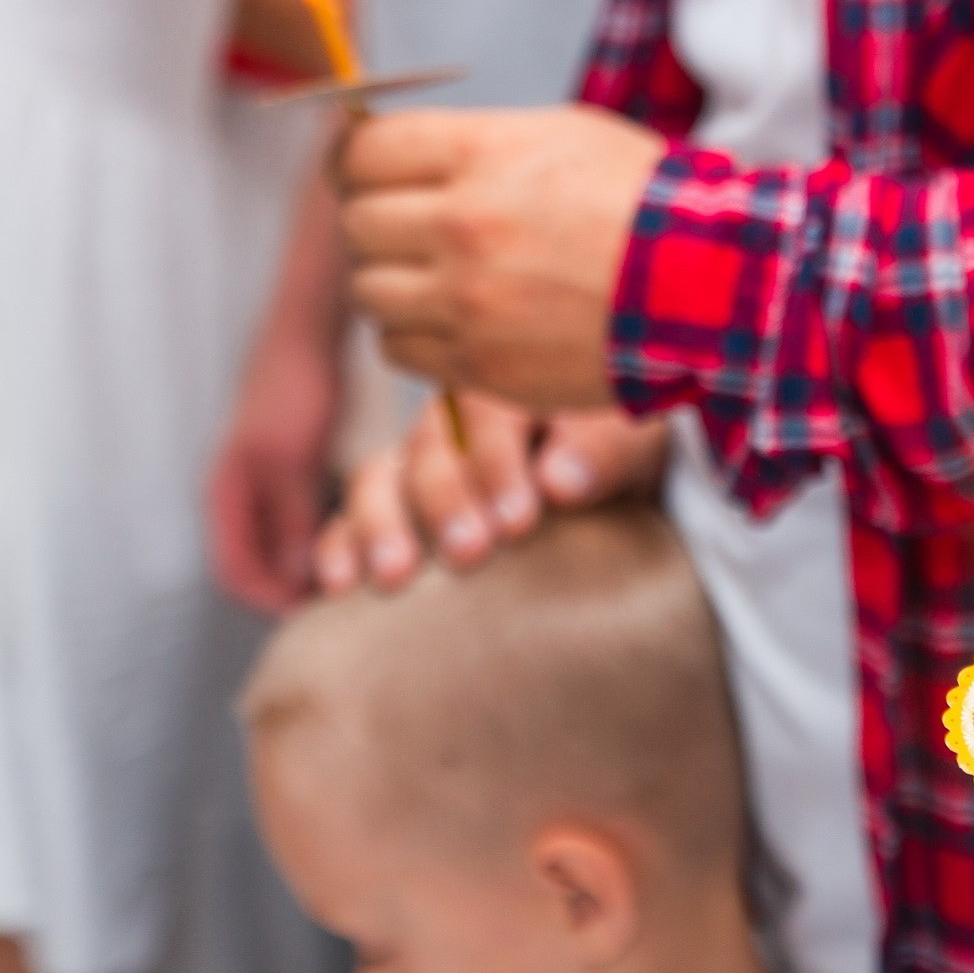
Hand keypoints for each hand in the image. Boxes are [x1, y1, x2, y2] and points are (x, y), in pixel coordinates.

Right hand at [207, 328, 340, 612]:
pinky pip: (312, 526)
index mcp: (226, 496)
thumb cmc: (294, 388)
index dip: (273, 605)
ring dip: (319, 571)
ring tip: (364, 586)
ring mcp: (272, 486)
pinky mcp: (300, 474)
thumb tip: (294, 579)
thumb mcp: (290, 459)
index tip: (318, 621)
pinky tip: (371, 546)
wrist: (311, 332)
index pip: (237, 576)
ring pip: (290, 551)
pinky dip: (334, 543)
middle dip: (299, 596)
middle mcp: (244, 497)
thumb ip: (288, 519)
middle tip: (347, 614)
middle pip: (263, 570)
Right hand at [315, 392, 667, 591]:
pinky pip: (348, 518)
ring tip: (395, 576)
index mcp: (514, 386)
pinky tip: (337, 586)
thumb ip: (603, 453)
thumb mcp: (636, 445)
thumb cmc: (622, 463)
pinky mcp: (391, 506)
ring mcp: (415, 461)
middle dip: (446, 501)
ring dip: (382, 525)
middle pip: (430, 446)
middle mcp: (454, 420)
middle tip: (469, 552)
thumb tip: (557, 483)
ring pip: (379, 476)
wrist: (612, 494)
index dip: (500, 465)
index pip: (492, 414)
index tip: (520, 521)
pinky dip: (338, 546)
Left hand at [337, 106, 666, 411]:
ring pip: (368, 293)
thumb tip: (396, 154)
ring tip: (435, 282)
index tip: (364, 175)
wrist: (711, 290)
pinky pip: (400, 350)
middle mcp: (463, 228)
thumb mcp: (561, 135)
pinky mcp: (482, 366)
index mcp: (481, 156)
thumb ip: (472, 144)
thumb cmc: (645, 203)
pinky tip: (453, 324)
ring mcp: (469, 303)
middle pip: (356, 226)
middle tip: (407, 232)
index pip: (361, 156)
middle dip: (375, 226)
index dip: (353, 165)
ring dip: (392, 286)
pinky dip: (414, 337)